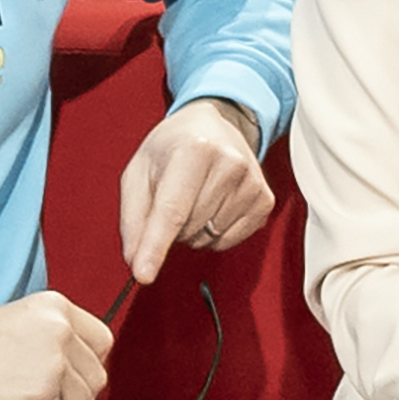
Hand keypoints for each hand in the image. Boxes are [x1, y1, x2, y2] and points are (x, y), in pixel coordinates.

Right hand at [0, 291, 111, 399]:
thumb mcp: (18, 321)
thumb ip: (55, 336)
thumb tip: (87, 369)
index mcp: (55, 307)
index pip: (102, 342)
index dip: (84, 365)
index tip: (63, 377)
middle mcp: (59, 332)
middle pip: (96, 379)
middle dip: (73, 396)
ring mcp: (51, 367)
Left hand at [119, 98, 271, 281]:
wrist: (215, 126)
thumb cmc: (173, 148)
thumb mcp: (139, 171)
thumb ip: (134, 217)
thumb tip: (135, 258)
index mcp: (193, 150)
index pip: (172, 210)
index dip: (155, 246)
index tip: (143, 274)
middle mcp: (229, 164)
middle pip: (188, 228)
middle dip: (171, 228)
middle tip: (172, 197)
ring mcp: (251, 183)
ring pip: (208, 238)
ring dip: (192, 231)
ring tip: (194, 198)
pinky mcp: (264, 201)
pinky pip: (228, 241)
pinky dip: (213, 234)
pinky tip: (212, 208)